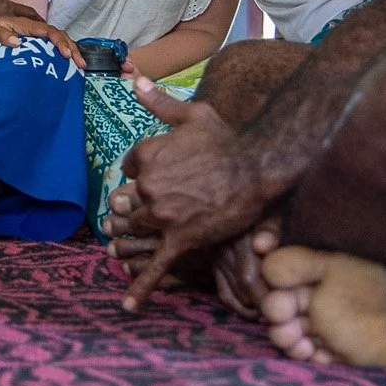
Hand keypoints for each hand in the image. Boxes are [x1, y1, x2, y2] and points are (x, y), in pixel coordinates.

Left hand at [100, 99, 272, 311]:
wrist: (259, 170)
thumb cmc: (229, 140)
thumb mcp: (194, 115)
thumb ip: (160, 101)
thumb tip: (133, 80)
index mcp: (147, 154)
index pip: (129, 166)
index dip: (141, 169)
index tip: (157, 173)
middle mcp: (148, 185)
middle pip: (127, 201)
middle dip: (134, 204)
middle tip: (144, 208)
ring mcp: (162, 216)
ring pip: (136, 228)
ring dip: (133, 235)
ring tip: (126, 244)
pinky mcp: (179, 240)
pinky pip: (156, 268)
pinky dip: (140, 288)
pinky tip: (127, 306)